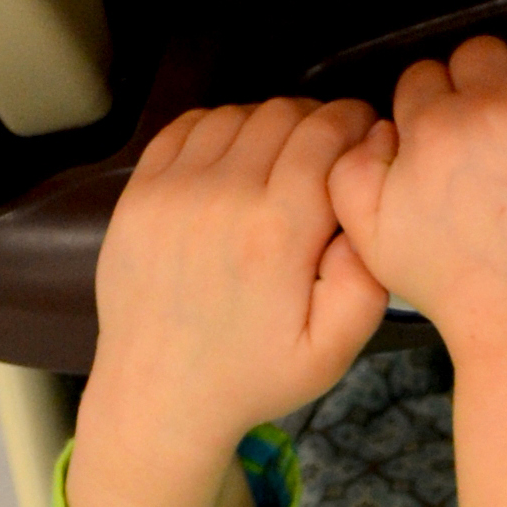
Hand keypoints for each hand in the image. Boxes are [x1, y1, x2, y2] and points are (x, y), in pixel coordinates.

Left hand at [69, 96, 386, 506]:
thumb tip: (365, 197)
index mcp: (277, 231)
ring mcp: (172, 189)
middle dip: (318, 122)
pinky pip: (187, 127)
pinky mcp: (138, 192)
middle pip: (284, 113)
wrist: (160, 394)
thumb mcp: (334, 349)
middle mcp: (222, 195)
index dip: (356, 123)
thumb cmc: (255, 374)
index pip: (326, 132)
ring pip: (237, 113)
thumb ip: (367, 276)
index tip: (368, 139)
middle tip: (331, 152)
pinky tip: (236, 160)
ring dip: (269, 124)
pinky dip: (220, 129)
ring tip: (283, 158)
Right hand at [329, 27, 506, 506]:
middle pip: (481, 53)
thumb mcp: (371, 239)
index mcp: (431, 127)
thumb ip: (346, 171)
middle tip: (503, 134)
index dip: (440, 105)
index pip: (428, 75)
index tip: (459, 137)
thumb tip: (372, 123)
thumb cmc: (461, 289)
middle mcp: (492, 107)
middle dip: (485, 86)